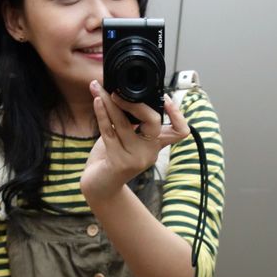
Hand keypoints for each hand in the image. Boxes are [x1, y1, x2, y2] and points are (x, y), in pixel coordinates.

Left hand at [81, 80, 189, 202]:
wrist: (99, 186)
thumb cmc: (111, 158)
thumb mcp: (125, 137)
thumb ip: (129, 120)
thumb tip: (121, 91)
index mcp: (156, 145)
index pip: (180, 132)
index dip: (178, 115)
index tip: (167, 98)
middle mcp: (150, 152)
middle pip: (154, 122)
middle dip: (136, 103)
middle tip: (118, 93)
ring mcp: (136, 159)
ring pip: (124, 124)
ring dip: (110, 103)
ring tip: (100, 90)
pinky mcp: (119, 162)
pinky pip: (109, 131)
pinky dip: (102, 114)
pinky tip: (97, 101)